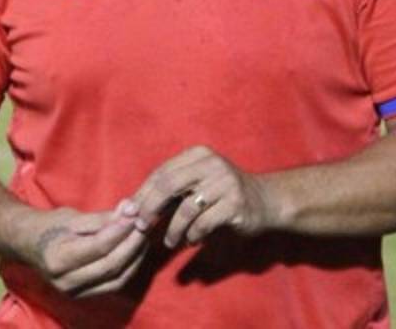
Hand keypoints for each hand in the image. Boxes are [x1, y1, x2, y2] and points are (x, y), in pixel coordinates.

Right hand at [18, 202, 145, 297]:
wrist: (31, 246)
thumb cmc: (52, 226)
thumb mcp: (74, 217)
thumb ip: (103, 218)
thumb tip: (132, 209)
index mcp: (58, 258)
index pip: (99, 246)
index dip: (122, 229)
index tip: (136, 213)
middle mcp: (66, 281)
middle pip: (111, 264)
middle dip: (133, 243)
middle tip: (146, 223)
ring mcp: (75, 292)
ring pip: (117, 278)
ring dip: (136, 256)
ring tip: (144, 234)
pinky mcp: (85, 296)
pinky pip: (115, 284)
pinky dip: (130, 267)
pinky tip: (137, 250)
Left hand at [130, 146, 278, 247]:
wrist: (265, 201)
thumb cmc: (222, 194)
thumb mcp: (197, 182)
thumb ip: (170, 189)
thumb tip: (131, 206)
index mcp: (199, 154)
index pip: (161, 172)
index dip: (142, 194)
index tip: (130, 213)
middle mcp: (212, 164)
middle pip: (168, 184)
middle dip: (150, 208)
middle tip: (141, 226)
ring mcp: (225, 182)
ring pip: (185, 208)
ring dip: (173, 229)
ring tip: (170, 241)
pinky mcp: (235, 204)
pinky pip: (203, 223)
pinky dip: (192, 235)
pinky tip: (191, 240)